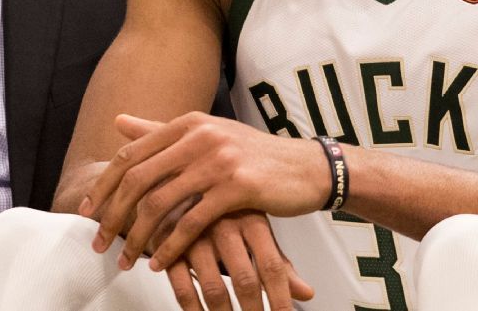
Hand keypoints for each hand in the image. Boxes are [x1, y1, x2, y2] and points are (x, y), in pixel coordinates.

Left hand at [78, 113, 326, 273]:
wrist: (306, 168)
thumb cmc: (251, 156)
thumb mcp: (206, 137)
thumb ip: (160, 131)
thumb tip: (118, 122)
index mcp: (187, 124)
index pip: (130, 155)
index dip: (104, 185)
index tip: (87, 212)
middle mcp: (199, 136)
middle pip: (138, 179)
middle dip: (113, 215)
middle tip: (99, 243)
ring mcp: (218, 160)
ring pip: (161, 203)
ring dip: (139, 237)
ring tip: (127, 261)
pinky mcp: (237, 187)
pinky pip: (192, 222)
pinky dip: (171, 246)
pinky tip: (161, 263)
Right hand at [162, 211, 314, 310]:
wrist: (177, 180)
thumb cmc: (223, 209)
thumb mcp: (255, 228)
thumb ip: (278, 263)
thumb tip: (307, 293)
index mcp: (252, 220)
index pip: (272, 267)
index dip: (281, 300)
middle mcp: (225, 226)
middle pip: (245, 281)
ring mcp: (196, 236)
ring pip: (214, 290)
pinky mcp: (169, 246)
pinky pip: (182, 287)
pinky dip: (193, 310)